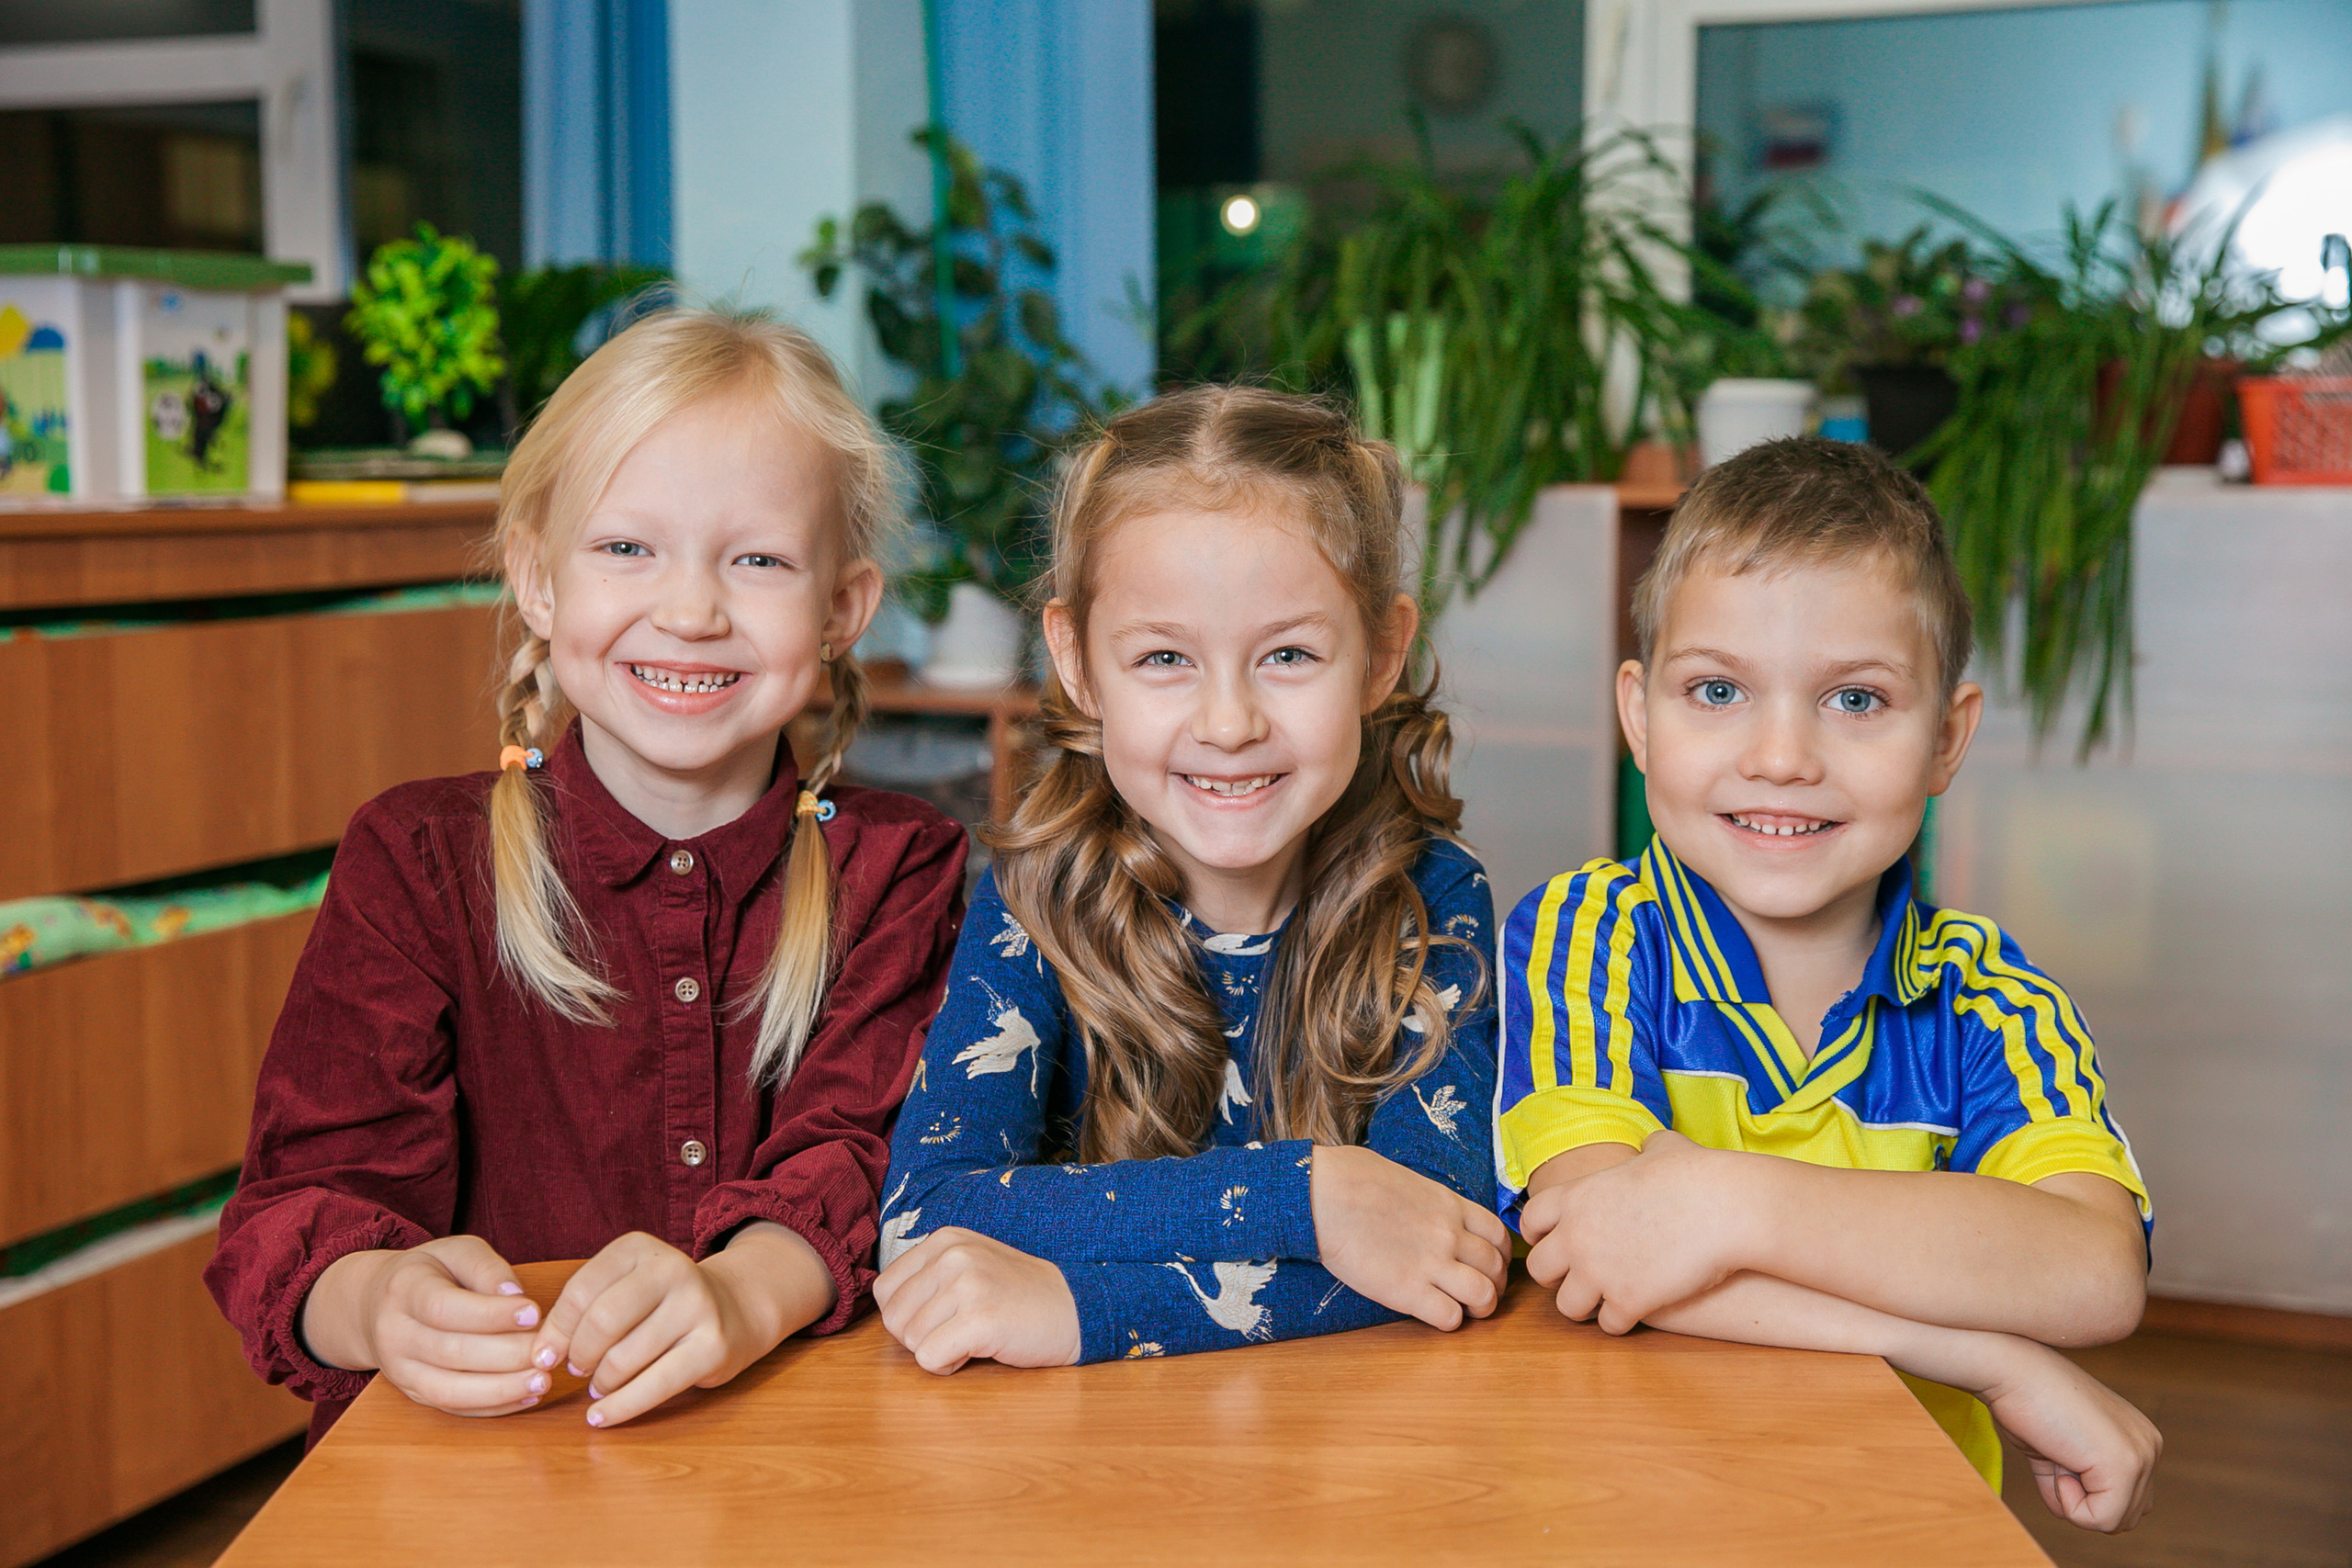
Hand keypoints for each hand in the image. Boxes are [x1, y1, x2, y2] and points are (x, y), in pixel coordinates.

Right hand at [341, 1236, 546, 1416]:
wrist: (375, 1305)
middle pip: (451, 1353)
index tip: (535, 1314)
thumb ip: (486, 1268)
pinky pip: (452, 1408)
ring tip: (542, 1380)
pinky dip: (492, 1407)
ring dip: (500, 1390)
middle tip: (548, 1352)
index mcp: (404, 1290)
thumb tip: (515, 1296)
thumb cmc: (429, 1273)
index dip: (491, 1315)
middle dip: (506, 1355)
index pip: (445, 1308)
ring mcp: (400, 1370)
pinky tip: (526, 1395)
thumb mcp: (456, 1251)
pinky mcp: (413, 1394)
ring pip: (449, 1390)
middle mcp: (395, 1334)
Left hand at [529, 1227, 805, 1427]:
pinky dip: (620, 1407)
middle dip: (579, 1355)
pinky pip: (655, 1386)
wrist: (734, 1310)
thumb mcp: (622, 1288)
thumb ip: (579, 1312)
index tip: (547, 1355)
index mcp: (639, 1248)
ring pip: (624, 1358)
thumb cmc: (660, 1304)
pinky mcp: (713, 1346)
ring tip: (600, 1386)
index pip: (579, 1292)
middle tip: (578, 1369)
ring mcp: (697, 1306)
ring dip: (600, 1383)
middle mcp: (672, 1269)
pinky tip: (602, 1416)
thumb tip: (542, 1356)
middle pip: (602, 1322)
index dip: (555, 1332)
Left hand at [873, 1227, 1082, 1373]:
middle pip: (893, 1318)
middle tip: (957, 1331)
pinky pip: (930, 1358)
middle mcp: (952, 1255)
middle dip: (918, 1337)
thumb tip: (884, 1309)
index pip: (884, 1290)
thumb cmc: (1017, 1296)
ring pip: (911, 1341)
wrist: (1074, 1309)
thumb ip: (928, 1277)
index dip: (907, 1316)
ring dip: (937, 1351)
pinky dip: (947, 1366)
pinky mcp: (981, 1319)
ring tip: (972, 1338)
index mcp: (944, 1239)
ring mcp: (967, 1284)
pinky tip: (977, 1351)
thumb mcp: (970, 1265)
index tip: (942, 1316)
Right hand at [1309, 1144, 1509, 1330]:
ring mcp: (1431, 1263)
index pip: (1500, 1236)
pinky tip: (1434, 1313)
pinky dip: (1450, 1321)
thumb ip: (1430, 1201)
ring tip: (1466, 1309)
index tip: (1489, 1265)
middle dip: (1495, 1285)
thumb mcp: (1408, 1180)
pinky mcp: (1407, 1290)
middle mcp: (1450, 1234)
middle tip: (1479, 1292)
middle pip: (1497, 1268)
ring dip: (1481, 1307)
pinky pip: (1450, 1317)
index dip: (1500, 1256)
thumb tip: (1428, 1210)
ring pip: (1484, 1295)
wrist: (1323, 1193)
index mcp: (1451, 1205)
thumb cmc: (1353, 1177)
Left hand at [1524, 1130, 1744, 1333]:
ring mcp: (1598, 1272)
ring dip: (1587, 1305)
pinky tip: (1638, 1310)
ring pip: (1567, 1307)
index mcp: (1576, 1197)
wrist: (1726, 1207)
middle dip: (1559, 1276)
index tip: (1555, 1244)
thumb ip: (1646, 1151)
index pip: (1529, 1221)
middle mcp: (1577, 1235)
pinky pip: (1609, 1325)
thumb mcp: (1662, 1149)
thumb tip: (1654, 1147)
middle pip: (1539, 1270)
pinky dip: (1622, 1321)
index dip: (1540, 1235)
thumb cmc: (1699, 1174)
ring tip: (1607, 1300)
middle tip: (1583, 1277)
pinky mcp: (1627, 1300)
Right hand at [1978, 1339, 2160, 1532]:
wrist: (2011, 1370)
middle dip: (2084, 1501)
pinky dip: (2071, 1505)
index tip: (2057, 1453)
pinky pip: (2101, 1519)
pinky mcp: (2124, 1465)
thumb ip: (2070, 1478)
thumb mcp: (2055, 1448)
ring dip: (2077, 1504)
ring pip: (2116, 1522)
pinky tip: (2059, 1464)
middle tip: (2056, 1459)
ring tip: (2058, 1459)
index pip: (2126, 1499)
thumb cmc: (2024, 1400)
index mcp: (2136, 1438)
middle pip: (2126, 1515)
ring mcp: (2141, 1455)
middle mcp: (2148, 1445)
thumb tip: (2069, 1510)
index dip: (2083, 1491)